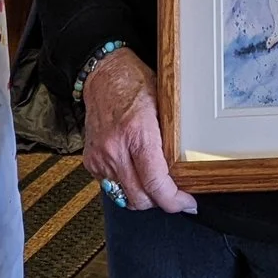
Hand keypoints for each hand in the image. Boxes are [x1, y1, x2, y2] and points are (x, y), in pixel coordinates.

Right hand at [79, 48, 195, 214]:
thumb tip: (186, 170)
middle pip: (139, 198)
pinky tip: (134, 172)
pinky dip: (124, 186)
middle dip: (159, 202)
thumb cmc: (135, 84)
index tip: (187, 203)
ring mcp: (100, 157)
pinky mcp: (90, 161)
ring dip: (141, 196)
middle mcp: (115, 149)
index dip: (174, 201)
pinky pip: (110, 187)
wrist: (103, 73)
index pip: (155, 184)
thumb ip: (171, 139)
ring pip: (124, 197)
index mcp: (138, 134)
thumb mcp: (164, 106)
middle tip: (172, 194)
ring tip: (153, 184)